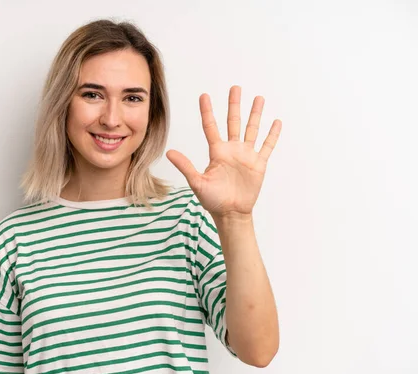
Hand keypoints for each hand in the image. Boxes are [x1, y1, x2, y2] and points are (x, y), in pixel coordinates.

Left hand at [166, 85, 281, 218]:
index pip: (211, 126)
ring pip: (252, 129)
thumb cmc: (212, 200)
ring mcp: (246, 156)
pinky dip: (272, 135)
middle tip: (235, 87)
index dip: (207, 111)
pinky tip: (276, 122)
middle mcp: (232, 150)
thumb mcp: (197, 182)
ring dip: (255, 114)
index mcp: (217, 152)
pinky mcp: (258, 164)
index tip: (204, 95)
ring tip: (258, 98)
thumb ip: (185, 166)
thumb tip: (169, 152)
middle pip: (233, 122)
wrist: (231, 214)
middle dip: (234, 105)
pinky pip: (266, 146)